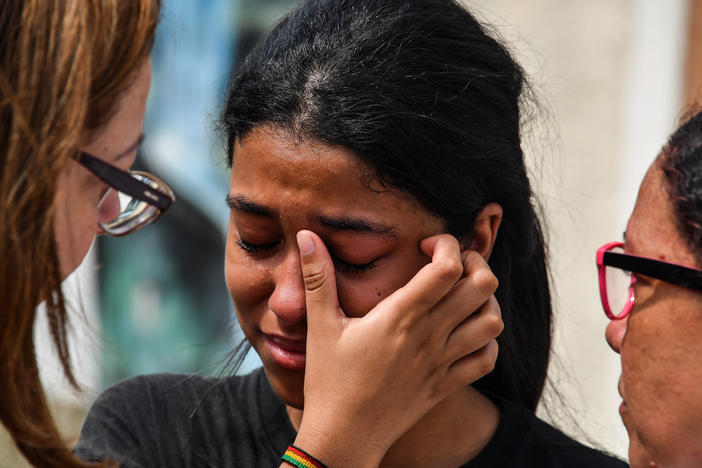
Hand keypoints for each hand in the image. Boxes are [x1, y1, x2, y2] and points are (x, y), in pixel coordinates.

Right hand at [288, 231, 501, 467]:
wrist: (344, 437)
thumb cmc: (329, 381)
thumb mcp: (320, 326)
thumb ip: (317, 277)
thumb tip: (306, 235)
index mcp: (400, 316)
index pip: (447, 268)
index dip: (446, 245)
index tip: (424, 245)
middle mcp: (428, 336)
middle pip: (482, 286)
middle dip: (475, 263)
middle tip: (452, 263)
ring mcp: (442, 363)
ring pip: (492, 321)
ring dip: (485, 301)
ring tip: (462, 296)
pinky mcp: (446, 385)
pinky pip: (487, 359)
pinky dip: (485, 341)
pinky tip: (464, 333)